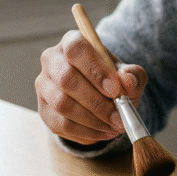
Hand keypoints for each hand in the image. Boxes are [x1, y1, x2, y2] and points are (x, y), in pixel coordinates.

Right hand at [35, 30, 147, 144]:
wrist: (98, 99)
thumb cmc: (111, 81)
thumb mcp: (127, 75)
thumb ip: (132, 75)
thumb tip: (127, 80)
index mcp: (71, 42)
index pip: (76, 50)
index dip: (94, 70)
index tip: (114, 90)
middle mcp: (52, 61)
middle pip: (66, 79)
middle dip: (96, 102)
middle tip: (118, 117)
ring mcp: (44, 86)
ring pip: (62, 104)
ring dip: (92, 120)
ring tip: (114, 126)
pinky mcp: (44, 110)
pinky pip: (61, 124)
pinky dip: (85, 132)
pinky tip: (103, 132)